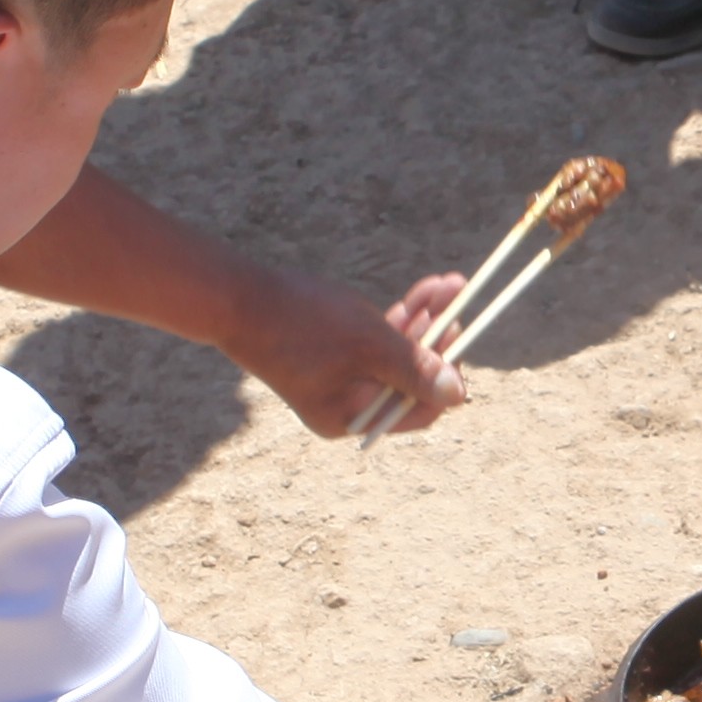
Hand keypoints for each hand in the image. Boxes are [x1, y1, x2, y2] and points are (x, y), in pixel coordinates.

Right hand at [239, 267, 473, 439]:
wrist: (237, 297)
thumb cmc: (302, 323)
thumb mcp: (368, 345)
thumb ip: (414, 370)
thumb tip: (460, 396)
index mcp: (351, 418)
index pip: (417, 409)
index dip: (446, 377)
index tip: (464, 341)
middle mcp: (345, 408)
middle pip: (408, 378)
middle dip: (437, 335)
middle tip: (460, 298)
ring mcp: (337, 382)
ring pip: (393, 353)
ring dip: (423, 319)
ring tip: (451, 284)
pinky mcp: (329, 356)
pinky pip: (373, 342)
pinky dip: (396, 318)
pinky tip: (422, 292)